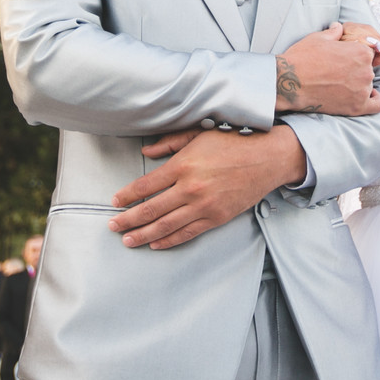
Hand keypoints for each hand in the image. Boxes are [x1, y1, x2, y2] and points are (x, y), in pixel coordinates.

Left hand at [109, 125, 305, 249]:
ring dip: (143, 235)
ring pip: (166, 226)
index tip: (115, 202)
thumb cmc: (232, 143)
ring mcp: (204, 206)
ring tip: (127, 241)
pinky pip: (187, 233)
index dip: (126, 196)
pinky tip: (155, 244)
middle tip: (113, 226)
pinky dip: (169, 241)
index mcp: (183, 165)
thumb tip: (145, 152)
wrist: (266, 159)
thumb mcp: (198, 134)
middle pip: (150, 209)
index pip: (145, 186)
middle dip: (128, 220)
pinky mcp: (216, 218)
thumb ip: (169, 143)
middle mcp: (190, 188)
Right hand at [275, 23, 379, 115]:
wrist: (289, 83)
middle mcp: (366, 70)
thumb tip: (338, 27)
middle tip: (337, 72)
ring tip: (338, 85)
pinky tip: (367, 97)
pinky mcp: (356, 107)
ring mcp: (362, 90)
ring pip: (368, 86)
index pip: (368, 53)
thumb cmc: (302, 58)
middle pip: (368, 69)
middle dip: (355, 70)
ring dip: (358, 85)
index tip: (345, 59)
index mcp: (361, 52)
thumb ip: (334, 32)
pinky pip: (376, 105)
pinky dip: (374, 100)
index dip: (355, 55)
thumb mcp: (318, 38)